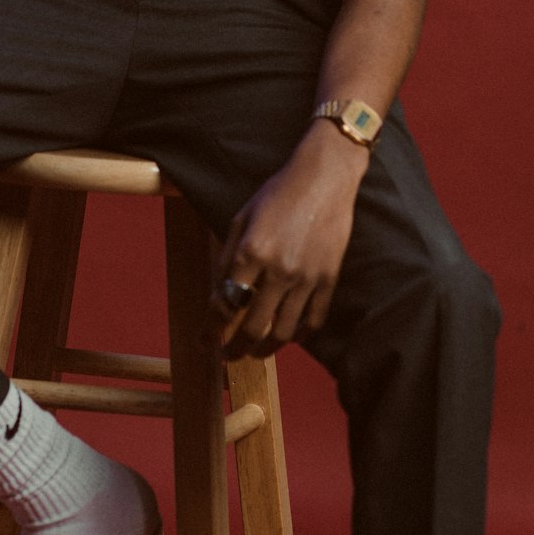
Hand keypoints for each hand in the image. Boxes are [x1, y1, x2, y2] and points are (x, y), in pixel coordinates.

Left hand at [209, 121, 367, 358]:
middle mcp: (278, 269)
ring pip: (285, 331)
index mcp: (251, 252)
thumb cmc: (278, 194)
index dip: (211, 330)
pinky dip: (300, 335)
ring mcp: (307, 277)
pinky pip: (314, 320)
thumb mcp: (241, 219)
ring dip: (267, 348)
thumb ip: (227, 257)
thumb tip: (216, 293)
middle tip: (228, 355)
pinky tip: (289, 336)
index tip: (204, 342)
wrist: (324, 178)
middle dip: (236, 348)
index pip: (225, 304)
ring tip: (257, 351)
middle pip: (254, 327)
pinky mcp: (329, 278)